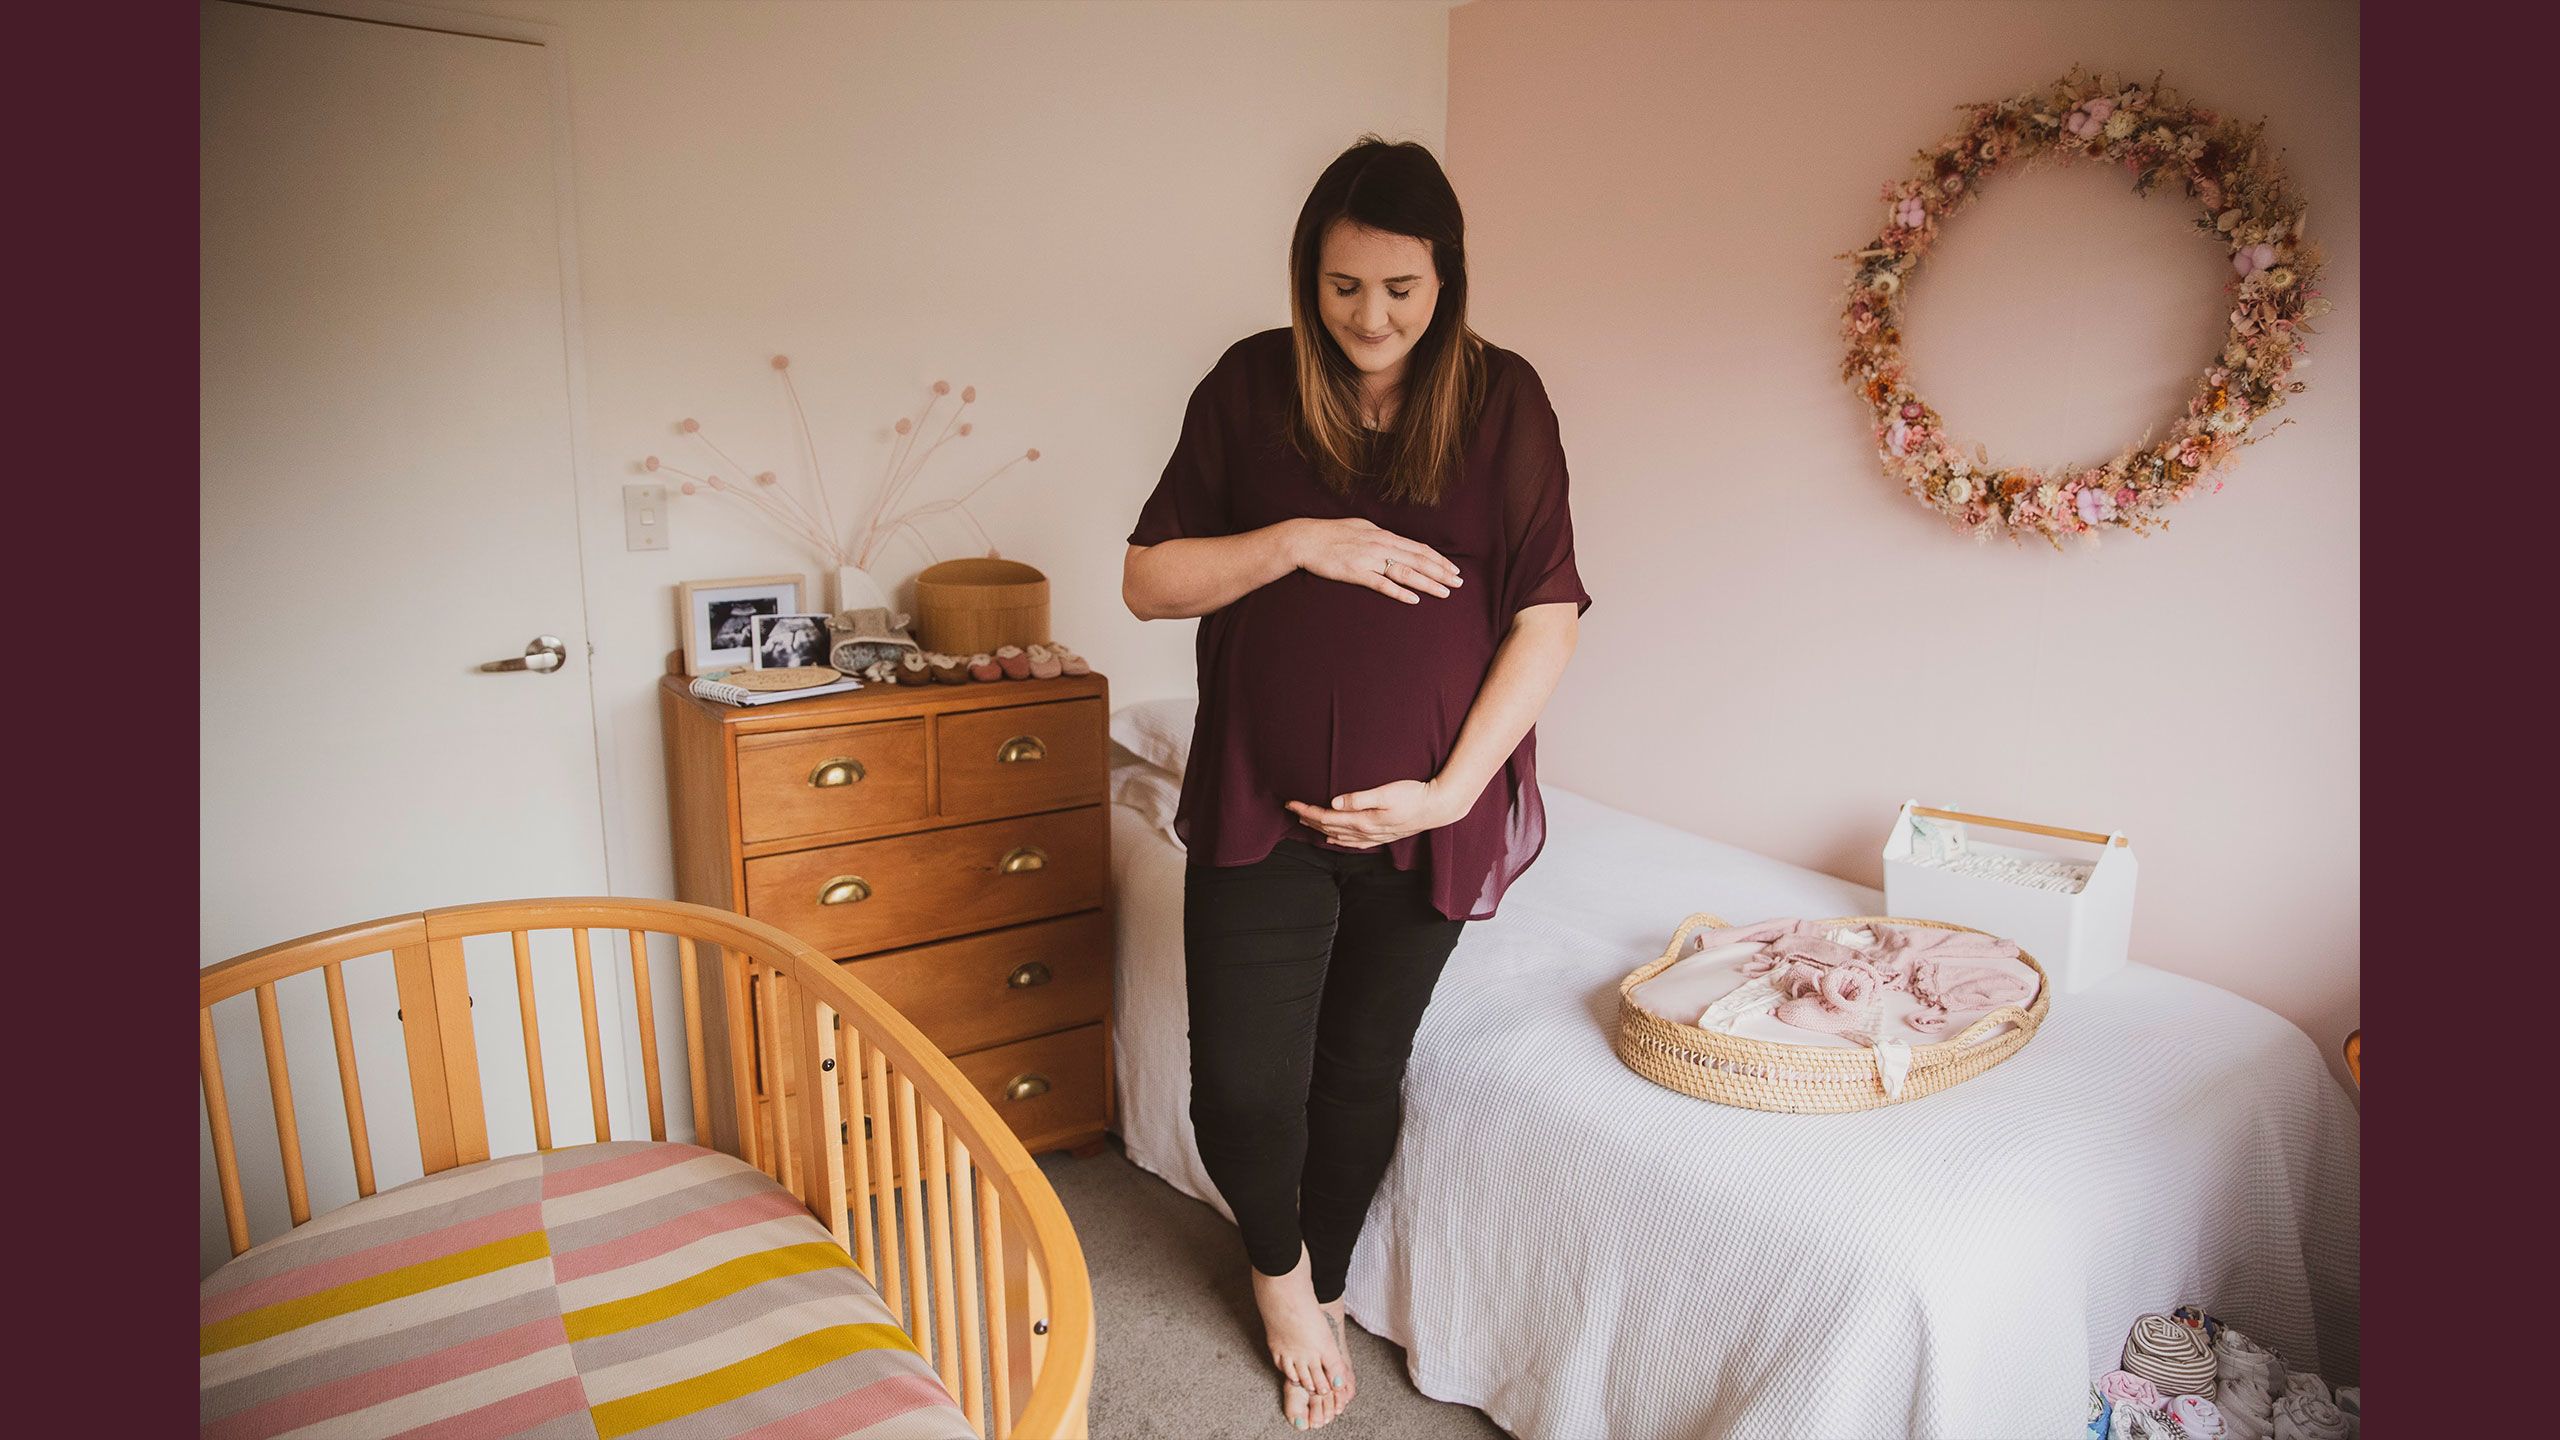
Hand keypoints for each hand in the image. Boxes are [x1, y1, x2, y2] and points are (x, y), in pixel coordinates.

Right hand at [1285, 517, 1462, 604]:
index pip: (1418, 548)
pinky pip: (1382, 584)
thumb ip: (1380, 537)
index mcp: (1384, 535)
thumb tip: (1395, 543)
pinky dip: (1400, 592)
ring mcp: (1369, 559)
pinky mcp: (1356, 572)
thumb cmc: (1331, 533)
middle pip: (1418, 560)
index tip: (1454, 568)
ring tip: (1445, 592)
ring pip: (1406, 573)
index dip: (1438, 559)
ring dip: (1428, 583)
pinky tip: (1414, 599)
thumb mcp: (1361, 528)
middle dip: (1441, 572)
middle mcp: (1381, 546)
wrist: (1306, 538)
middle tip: (1459, 583)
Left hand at [1286, 777, 1472, 848]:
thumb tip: (1334, 802)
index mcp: (1363, 820)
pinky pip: (1352, 842)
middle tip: (1291, 809)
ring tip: (1305, 822)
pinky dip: (1338, 840)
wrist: (1437, 807)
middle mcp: (1365, 832)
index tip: (1291, 803)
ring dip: (1320, 829)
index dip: (1307, 811)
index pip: (1327, 817)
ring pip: (1338, 836)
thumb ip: (1359, 798)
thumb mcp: (1386, 792)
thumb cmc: (1413, 795)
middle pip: (1329, 827)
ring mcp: (1373, 836)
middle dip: (1308, 818)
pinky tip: (1332, 838)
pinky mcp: (1381, 836)